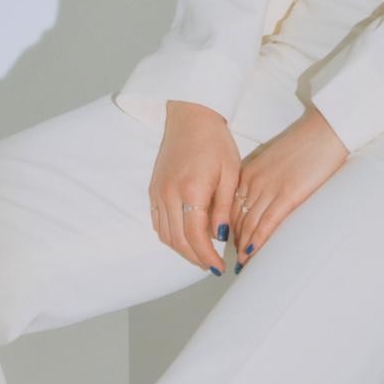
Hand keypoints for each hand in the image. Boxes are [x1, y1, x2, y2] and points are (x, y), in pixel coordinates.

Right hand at [148, 102, 240, 272]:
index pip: (195, 236)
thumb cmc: (215, 142)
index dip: (207, 257)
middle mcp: (169, 194)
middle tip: (212, 266)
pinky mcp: (153, 189)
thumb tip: (220, 237)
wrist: (191, 116)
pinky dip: (170, 236)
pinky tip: (186, 237)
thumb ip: (224, 207)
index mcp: (192, 190)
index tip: (219, 267)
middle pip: (178, 240)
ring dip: (182, 250)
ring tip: (201, 254)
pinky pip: (158, 222)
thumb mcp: (230, 173)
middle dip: (195, 258)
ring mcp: (158, 192)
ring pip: (165, 235)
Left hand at [230, 107, 348, 262]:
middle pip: (236, 218)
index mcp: (249, 171)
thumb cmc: (305, 143)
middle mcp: (254, 181)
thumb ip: (264, 177)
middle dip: (233, 241)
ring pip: (249, 225)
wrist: (325, 130)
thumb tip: (264, 198)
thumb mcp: (275, 159)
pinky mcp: (288, 195)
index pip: (230, 206)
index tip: (229, 243)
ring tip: (243, 266)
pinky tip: (252, 255)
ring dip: (244, 247)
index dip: (228, 227)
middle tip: (233, 259)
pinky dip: (257, 242)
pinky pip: (267, 224)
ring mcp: (270, 188)